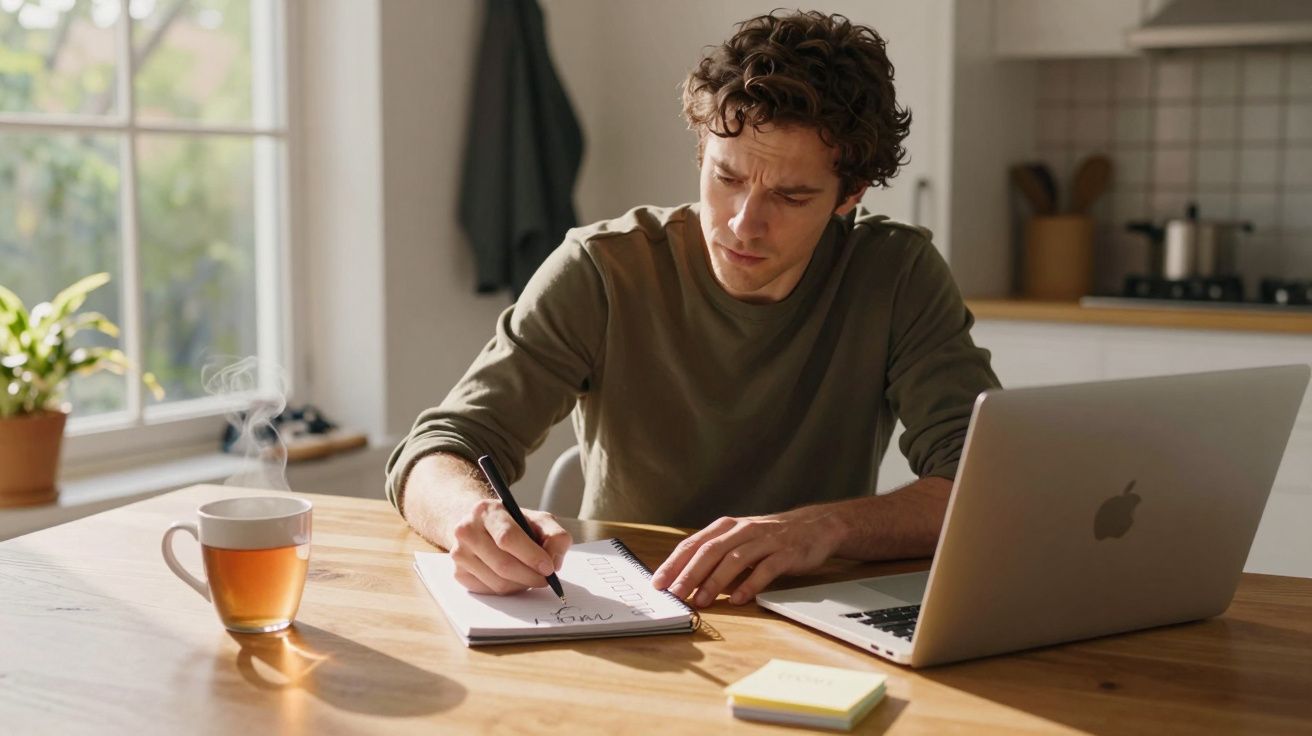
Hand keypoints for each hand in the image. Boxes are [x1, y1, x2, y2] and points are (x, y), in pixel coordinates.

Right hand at [448, 499, 572, 594]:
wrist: (482, 527)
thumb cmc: (514, 524)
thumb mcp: (539, 521)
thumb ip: (555, 536)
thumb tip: (553, 561)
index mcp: (487, 510)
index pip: (507, 537)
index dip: (531, 556)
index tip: (549, 568)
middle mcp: (466, 530)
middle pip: (503, 564)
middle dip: (530, 576)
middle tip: (546, 579)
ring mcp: (459, 553)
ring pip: (497, 582)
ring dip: (521, 585)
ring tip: (530, 576)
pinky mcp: (458, 572)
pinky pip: (489, 591)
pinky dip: (508, 589)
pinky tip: (514, 578)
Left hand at [650, 506, 843, 607]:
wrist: (816, 526)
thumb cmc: (771, 538)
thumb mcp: (740, 541)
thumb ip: (716, 557)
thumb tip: (686, 582)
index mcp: (727, 527)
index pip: (694, 544)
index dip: (674, 563)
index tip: (658, 582)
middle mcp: (743, 530)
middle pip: (710, 550)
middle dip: (689, 573)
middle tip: (675, 594)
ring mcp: (766, 540)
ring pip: (735, 559)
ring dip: (716, 581)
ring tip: (701, 600)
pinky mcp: (787, 552)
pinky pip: (766, 569)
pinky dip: (751, 584)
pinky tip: (740, 599)